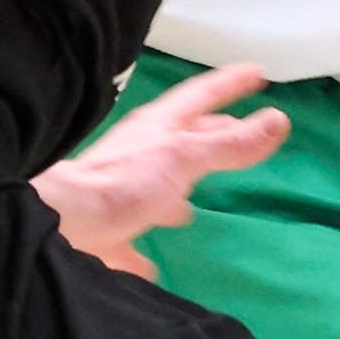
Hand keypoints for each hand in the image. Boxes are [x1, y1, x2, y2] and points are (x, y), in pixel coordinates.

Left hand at [34, 63, 290, 282]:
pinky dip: (142, 248)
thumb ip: (229, 144)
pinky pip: (129, 237)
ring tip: (191, 207)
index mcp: (158, 128)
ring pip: (154, 184)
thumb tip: (278, 120)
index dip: (230, 83)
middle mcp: (138, 152)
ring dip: (175, 190)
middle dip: (209, 135)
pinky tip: (149, 266)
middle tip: (236, 131)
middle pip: (180, 138)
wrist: (61, 224)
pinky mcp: (104, 231)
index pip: (201, 95)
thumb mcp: (185, 158)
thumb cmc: (124, 182)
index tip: (256, 72)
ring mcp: (118, 191)